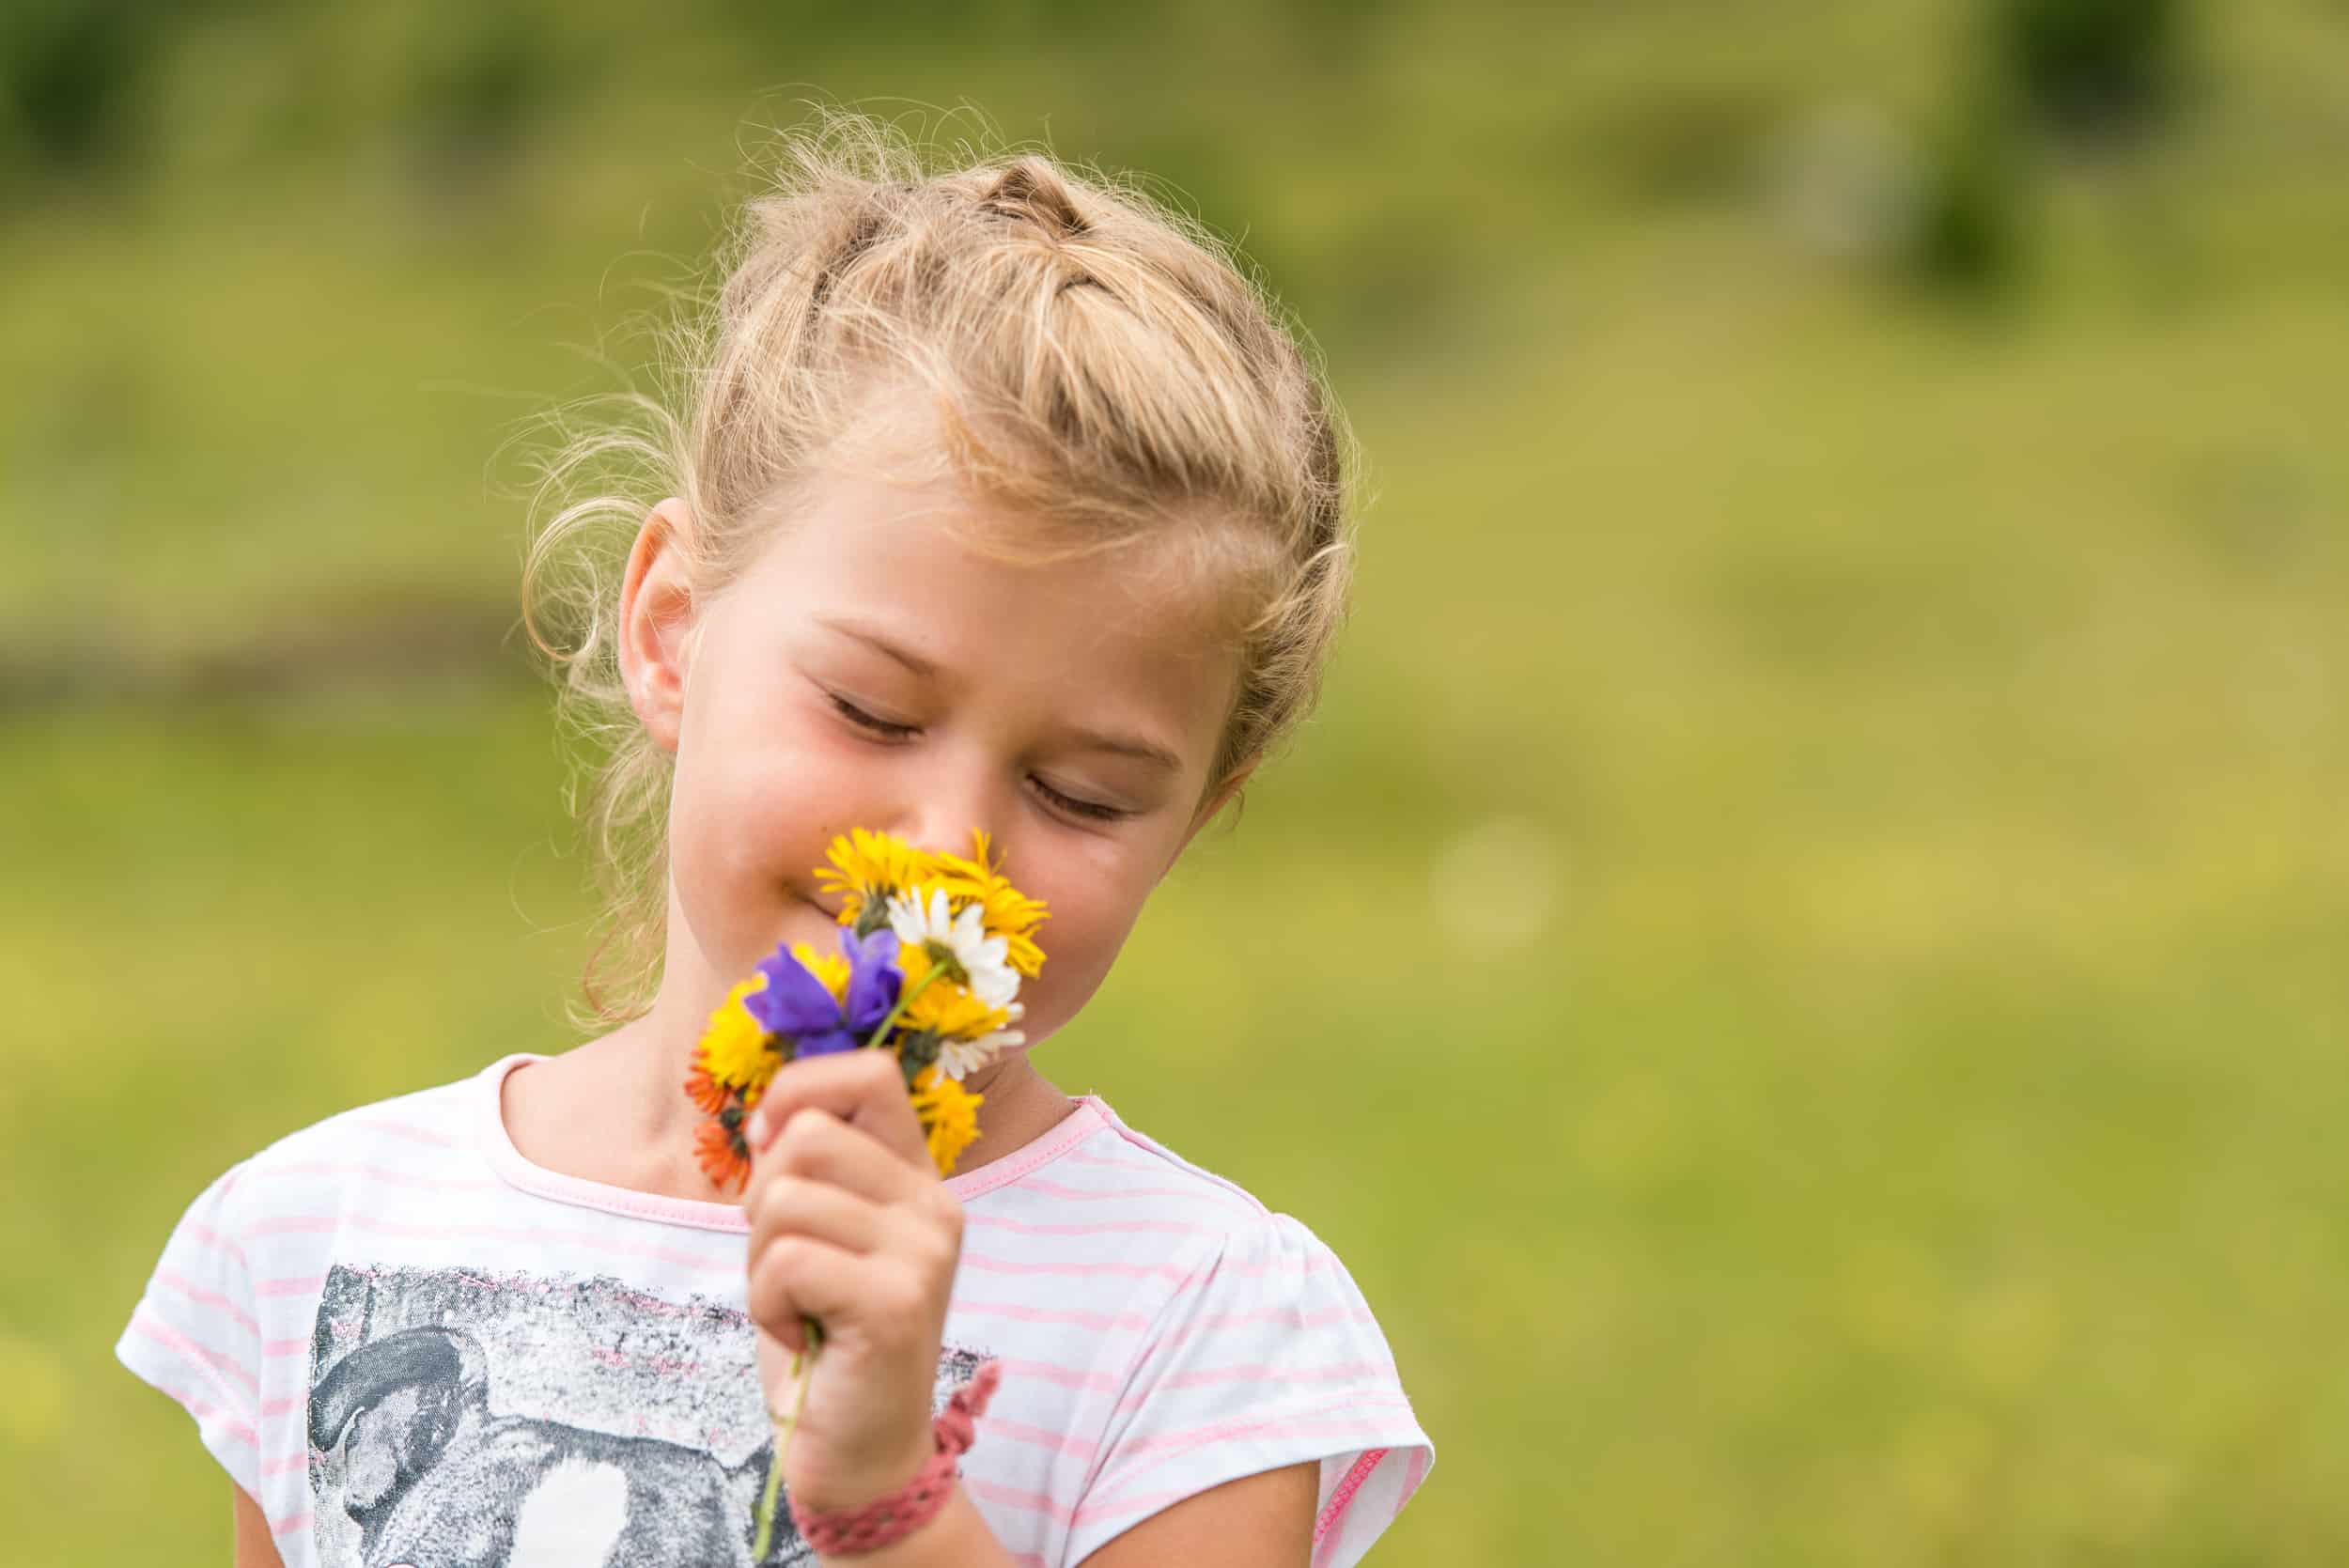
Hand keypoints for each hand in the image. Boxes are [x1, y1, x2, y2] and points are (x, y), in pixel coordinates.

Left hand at [742, 1050, 963, 1514]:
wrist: (859, 1454)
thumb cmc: (825, 1341)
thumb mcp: (817, 1238)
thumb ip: (806, 1173)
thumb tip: (768, 1117)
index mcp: (918, 1179)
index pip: (871, 1072)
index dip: (799, 1090)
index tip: (769, 1150)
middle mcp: (935, 1205)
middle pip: (808, 1134)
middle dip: (762, 1197)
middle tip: (784, 1262)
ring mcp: (923, 1251)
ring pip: (786, 1198)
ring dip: (759, 1261)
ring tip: (794, 1305)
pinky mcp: (897, 1301)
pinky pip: (786, 1261)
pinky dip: (766, 1303)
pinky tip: (802, 1335)